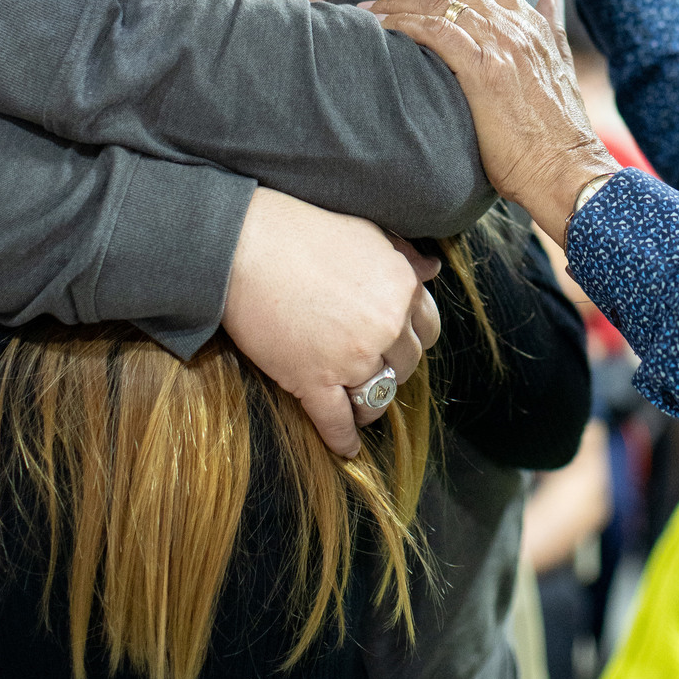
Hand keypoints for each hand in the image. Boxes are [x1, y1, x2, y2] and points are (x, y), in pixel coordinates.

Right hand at [222, 186, 440, 458]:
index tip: (396, 340)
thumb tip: (433, 268)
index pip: (427, 328)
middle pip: (404, 365)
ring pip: (377, 397)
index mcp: (402, 287)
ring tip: (360, 405)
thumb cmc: (303, 230)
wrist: (246, 244)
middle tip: (371, 364)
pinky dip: (344, 439)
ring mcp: (351, 358)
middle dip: (390, 366)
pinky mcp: (313, 381)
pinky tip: (347, 447)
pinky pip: (337, 422)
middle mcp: (386, 326)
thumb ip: (403, 255)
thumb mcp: (366, 231)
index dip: (410, 335)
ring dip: (371, 404)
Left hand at [362, 0, 618, 244]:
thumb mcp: (561, 67)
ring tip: (364, 6)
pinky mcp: (483, 71)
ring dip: (396, 0)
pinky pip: (434, 32)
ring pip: (440, 2)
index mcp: (531, 25)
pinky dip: (403, 24)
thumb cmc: (559, 131)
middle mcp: (515, 28)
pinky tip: (379, 29)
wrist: (567, 168)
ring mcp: (500, 47)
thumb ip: (550, 28)